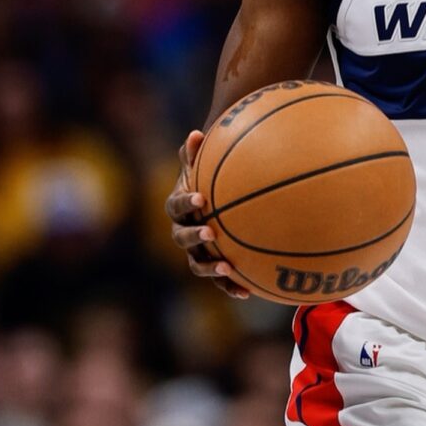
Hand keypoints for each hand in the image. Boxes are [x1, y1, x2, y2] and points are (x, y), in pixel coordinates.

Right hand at [165, 129, 249, 299]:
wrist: (214, 203)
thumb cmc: (210, 179)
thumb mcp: (204, 166)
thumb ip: (198, 154)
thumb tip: (196, 134)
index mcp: (179, 207)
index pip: (177, 205)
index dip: (186, 203)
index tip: (201, 198)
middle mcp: (183, 232)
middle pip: (182, 237)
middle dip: (195, 236)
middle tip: (211, 231)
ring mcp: (196, 251)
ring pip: (197, 264)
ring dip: (210, 267)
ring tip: (227, 267)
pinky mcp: (212, 266)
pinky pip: (219, 280)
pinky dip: (231, 286)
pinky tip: (248, 292)